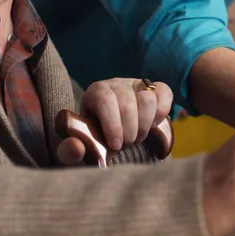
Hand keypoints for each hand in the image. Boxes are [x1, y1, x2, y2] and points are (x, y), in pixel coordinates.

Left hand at [56, 77, 171, 165]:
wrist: (113, 135)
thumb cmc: (95, 140)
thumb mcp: (79, 146)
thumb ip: (70, 151)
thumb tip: (76, 148)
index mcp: (95, 93)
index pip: (105, 99)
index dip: (112, 124)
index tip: (115, 145)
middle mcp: (117, 84)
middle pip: (127, 102)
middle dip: (129, 130)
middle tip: (127, 144)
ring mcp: (137, 84)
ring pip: (147, 99)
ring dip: (145, 124)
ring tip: (138, 137)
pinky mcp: (155, 88)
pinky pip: (164, 94)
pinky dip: (161, 113)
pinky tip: (152, 125)